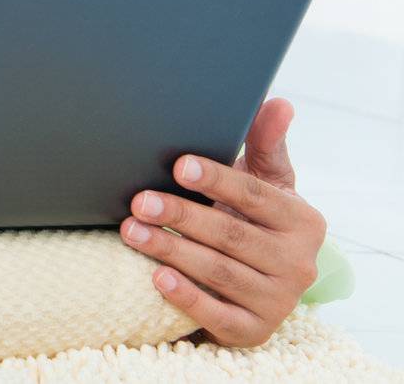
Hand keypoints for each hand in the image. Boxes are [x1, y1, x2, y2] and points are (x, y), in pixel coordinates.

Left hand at [120, 98, 324, 346]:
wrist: (260, 281)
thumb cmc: (254, 219)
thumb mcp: (266, 183)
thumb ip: (267, 144)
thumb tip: (278, 102)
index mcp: (302, 221)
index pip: (256, 197)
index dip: (218, 181)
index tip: (180, 166)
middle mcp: (298, 264)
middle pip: (232, 235)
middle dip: (182, 216)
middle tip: (139, 200)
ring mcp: (278, 301)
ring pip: (219, 272)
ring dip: (172, 250)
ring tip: (131, 230)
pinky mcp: (254, 331)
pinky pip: (217, 314)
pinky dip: (187, 296)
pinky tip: (156, 278)